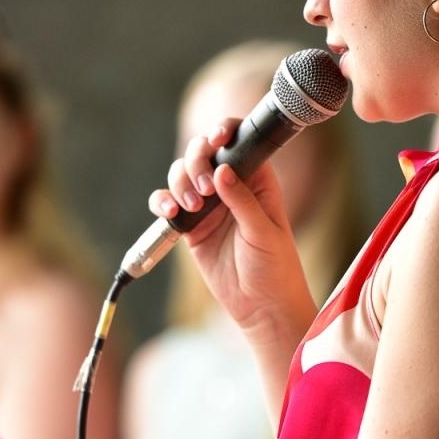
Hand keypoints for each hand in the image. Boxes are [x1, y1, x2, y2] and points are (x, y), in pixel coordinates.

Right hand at [148, 120, 313, 335]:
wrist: (261, 307)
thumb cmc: (275, 267)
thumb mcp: (264, 232)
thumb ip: (242, 201)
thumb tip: (222, 170)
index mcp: (257, 180)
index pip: (239, 142)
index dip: (224, 131)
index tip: (216, 139)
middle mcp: (230, 187)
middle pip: (203, 153)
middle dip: (196, 160)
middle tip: (204, 187)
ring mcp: (208, 205)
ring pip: (181, 174)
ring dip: (179, 182)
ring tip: (191, 207)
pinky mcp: (190, 226)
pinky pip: (168, 204)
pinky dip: (163, 202)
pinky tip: (171, 213)